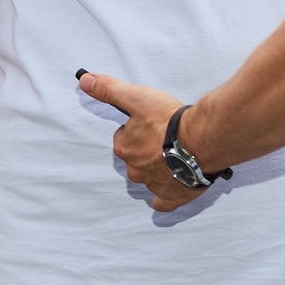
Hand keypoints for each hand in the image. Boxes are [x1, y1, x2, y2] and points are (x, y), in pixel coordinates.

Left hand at [76, 72, 201, 211]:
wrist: (201, 141)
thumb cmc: (170, 121)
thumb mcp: (136, 97)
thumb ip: (109, 89)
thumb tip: (84, 81)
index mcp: (124, 148)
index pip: (123, 137)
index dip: (136, 129)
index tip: (149, 123)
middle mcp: (135, 169)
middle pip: (135, 158)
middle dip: (145, 149)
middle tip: (163, 138)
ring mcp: (154, 185)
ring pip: (148, 177)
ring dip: (157, 168)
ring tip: (174, 155)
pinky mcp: (173, 197)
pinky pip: (162, 203)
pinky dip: (164, 197)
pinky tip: (170, 189)